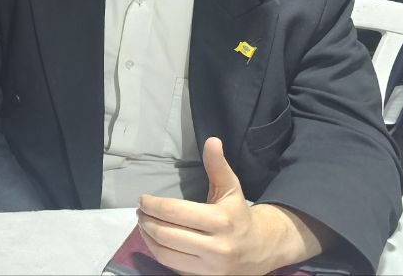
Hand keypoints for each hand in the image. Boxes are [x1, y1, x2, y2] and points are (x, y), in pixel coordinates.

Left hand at [136, 138, 325, 274]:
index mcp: (221, 220)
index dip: (153, 204)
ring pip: (165, 253)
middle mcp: (217, 247)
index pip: (174, 212)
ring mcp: (211, 267)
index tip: (143, 199)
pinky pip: (173, 267)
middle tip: (140, 212)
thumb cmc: (239, 215)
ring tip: (143, 224)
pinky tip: (155, 240)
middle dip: (146, 220)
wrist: (262, 249)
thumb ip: (218, 166)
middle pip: (165, 234)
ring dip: (147, 238)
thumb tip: (212, 140)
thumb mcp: (231, 188)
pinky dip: (159, 252)